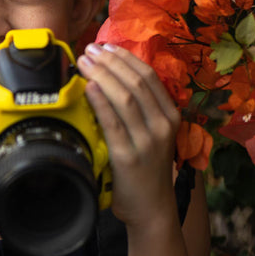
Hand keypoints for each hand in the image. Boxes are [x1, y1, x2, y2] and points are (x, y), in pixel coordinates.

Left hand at [77, 44, 180, 227]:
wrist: (151, 209)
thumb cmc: (146, 167)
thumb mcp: (152, 134)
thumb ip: (139, 108)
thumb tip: (108, 75)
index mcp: (170, 116)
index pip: (148, 76)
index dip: (125, 58)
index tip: (105, 46)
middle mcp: (162, 125)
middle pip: (135, 82)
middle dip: (110, 62)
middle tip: (89, 50)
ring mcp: (147, 141)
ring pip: (125, 98)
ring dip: (102, 75)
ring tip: (84, 61)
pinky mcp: (128, 157)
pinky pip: (112, 123)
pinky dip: (100, 101)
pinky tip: (89, 87)